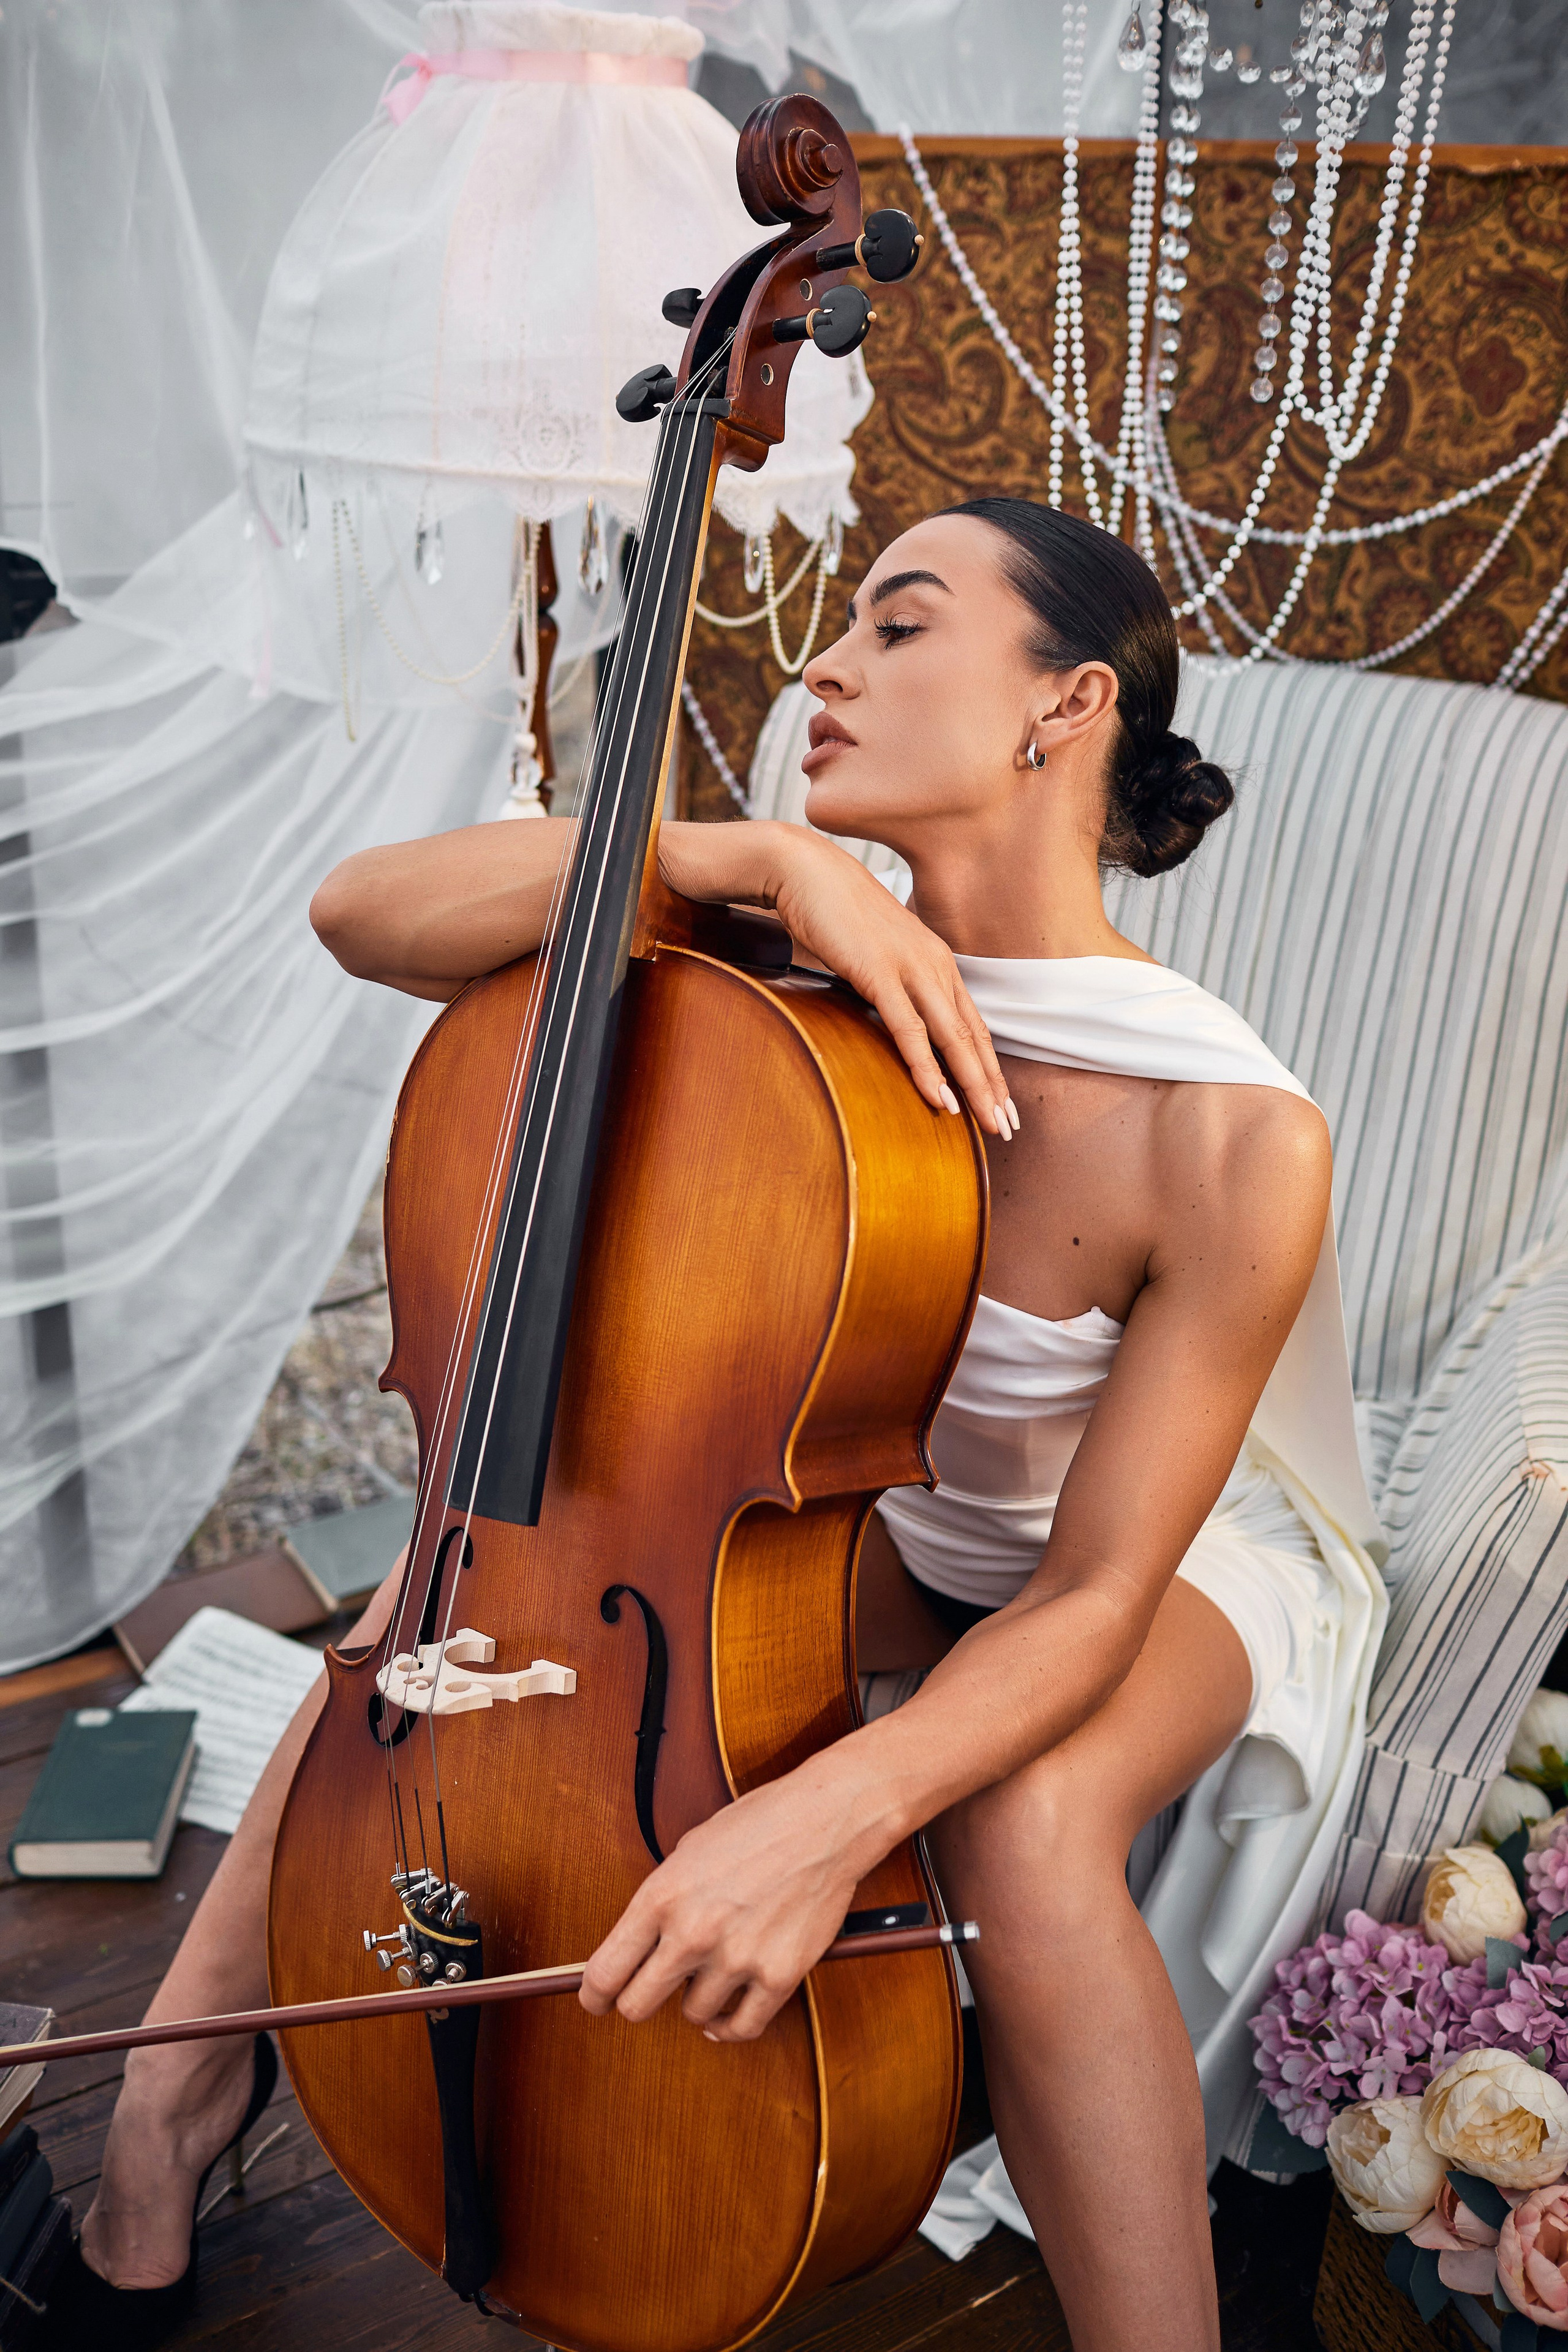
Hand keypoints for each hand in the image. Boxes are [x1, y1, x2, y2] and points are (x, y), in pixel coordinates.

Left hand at [578, 1755, 886, 2042]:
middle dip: (636, 2003)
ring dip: (697, 2000)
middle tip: (645, 1995)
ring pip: (694, 2015)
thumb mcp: (687, 1850)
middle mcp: (693, 1932)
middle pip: (637, 2006)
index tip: (595, 2000)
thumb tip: (640, 1943)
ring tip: (711, 1971)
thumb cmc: (757, 1824)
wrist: (823, 1820)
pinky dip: (731, 2027)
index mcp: (662, 1895)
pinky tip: (727, 2015)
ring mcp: (737, 1958)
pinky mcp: (779, 1975)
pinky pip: (743, 2026)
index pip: (604, 1970)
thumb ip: (661, 1900)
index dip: (593, 1995)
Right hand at [660, 821, 1015, 1141]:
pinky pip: (909, 1029)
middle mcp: (935, 966)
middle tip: (1009, 1128)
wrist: (807, 870)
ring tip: (989, 1123)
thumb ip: (894, 986)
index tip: (1002, 1104)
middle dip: (993, 1087)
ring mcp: (911, 969)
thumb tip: (895, 1023)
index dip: (990, 1068)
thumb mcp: (877, 954)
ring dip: (973, 1085)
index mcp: (937, 963)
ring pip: (952, 1037)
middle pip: (973, 1037)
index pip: (973, 1025)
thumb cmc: (838, 914)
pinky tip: (939, 1096)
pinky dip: (927, 1066)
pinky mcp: (880, 972)